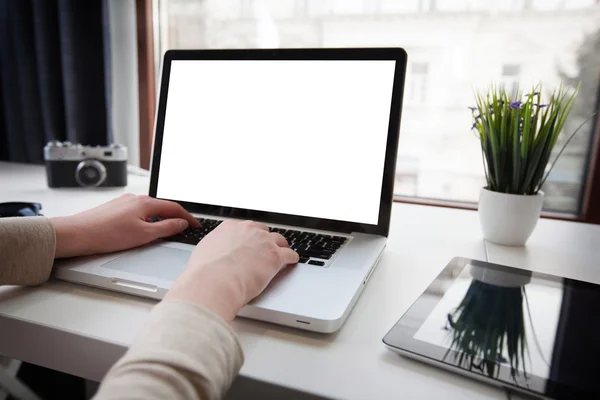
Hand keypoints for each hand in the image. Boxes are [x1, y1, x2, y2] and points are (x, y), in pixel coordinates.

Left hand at [51, 194, 199, 257]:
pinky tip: (144, 229)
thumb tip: (181, 224)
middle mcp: (135, 198)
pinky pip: (138, 212)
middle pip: (162, 207)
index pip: (174, 208)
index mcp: (145, 203)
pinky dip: (147, 219)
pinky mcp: (115, 209)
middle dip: (176, 216)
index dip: (188, 217)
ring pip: (149, 210)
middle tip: (185, 227)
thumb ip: (166, 228)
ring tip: (167, 230)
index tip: (196, 225)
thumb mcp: (144, 235)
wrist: (77, 234)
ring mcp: (124, 202)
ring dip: (161, 218)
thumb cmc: (107, 234)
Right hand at [165, 220, 298, 321]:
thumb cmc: (205, 273)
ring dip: (281, 246)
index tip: (250, 241)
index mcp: (230, 228)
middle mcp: (248, 231)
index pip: (244, 228)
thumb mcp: (204, 252)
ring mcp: (263, 242)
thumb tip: (212, 254)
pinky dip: (292, 258)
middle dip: (265, 239)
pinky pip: (289, 254)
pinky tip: (292, 261)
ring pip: (279, 240)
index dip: (249, 237)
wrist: (214, 282)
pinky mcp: (275, 257)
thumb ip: (213, 249)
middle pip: (263, 231)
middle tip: (266, 248)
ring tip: (282, 251)